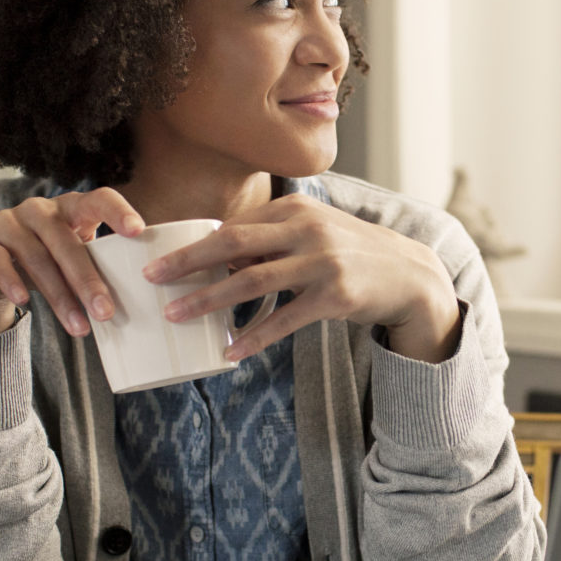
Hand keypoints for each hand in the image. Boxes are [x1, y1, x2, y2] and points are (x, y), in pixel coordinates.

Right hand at [0, 188, 144, 340]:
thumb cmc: (39, 258)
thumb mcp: (66, 256)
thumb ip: (92, 266)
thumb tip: (130, 306)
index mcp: (69, 208)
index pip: (97, 200)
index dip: (117, 211)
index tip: (139, 231)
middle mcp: (38, 210)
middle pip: (66, 243)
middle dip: (87, 281)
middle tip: (106, 312)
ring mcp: (7, 223)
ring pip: (36, 257)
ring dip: (59, 296)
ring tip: (78, 328)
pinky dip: (12, 280)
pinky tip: (24, 301)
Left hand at [143, 194, 462, 363]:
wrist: (409, 274)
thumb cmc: (351, 253)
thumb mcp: (313, 232)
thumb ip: (271, 238)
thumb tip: (219, 255)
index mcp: (295, 209)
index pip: (233, 226)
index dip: (193, 244)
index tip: (160, 258)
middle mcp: (306, 230)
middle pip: (233, 245)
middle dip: (187, 262)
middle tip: (152, 278)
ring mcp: (322, 262)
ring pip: (252, 281)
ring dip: (209, 300)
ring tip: (177, 315)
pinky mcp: (335, 295)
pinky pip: (284, 319)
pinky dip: (255, 336)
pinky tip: (231, 351)